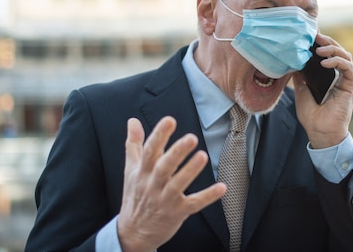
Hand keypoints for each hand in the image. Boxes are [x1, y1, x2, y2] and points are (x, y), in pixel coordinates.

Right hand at [117, 117, 225, 251]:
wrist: (133, 232)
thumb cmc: (136, 195)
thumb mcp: (131, 169)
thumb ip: (134, 144)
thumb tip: (133, 120)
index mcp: (142, 172)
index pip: (149, 151)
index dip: (159, 135)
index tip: (169, 120)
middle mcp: (152, 185)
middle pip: (164, 167)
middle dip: (177, 152)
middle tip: (191, 138)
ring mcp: (165, 200)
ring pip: (178, 185)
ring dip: (190, 171)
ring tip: (203, 156)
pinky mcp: (178, 213)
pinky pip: (194, 204)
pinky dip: (208, 197)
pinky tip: (222, 187)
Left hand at [292, 34, 352, 148]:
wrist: (320, 132)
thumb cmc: (311, 116)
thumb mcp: (301, 91)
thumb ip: (300, 76)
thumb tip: (293, 61)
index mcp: (328, 76)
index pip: (328, 54)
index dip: (321, 43)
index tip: (310, 36)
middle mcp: (339, 76)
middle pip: (338, 51)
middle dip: (327, 42)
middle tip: (315, 37)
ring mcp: (346, 80)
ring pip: (345, 56)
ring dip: (333, 49)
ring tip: (318, 50)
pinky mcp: (350, 86)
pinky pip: (348, 67)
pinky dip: (337, 61)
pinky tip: (325, 62)